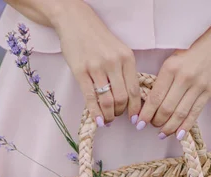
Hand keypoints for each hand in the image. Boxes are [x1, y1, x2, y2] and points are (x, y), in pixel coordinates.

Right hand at [51, 1, 140, 125]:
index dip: (135, 109)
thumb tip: (128, 99)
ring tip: (106, 119)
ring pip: (107, 101)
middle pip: (122, 98)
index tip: (134, 119)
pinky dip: (95, 113)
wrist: (75, 21)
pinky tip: (97, 120)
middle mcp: (114, 62)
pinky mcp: (81, 71)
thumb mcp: (118, 51)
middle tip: (115, 116)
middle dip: (120, 113)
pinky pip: (90, 98)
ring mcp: (97, 67)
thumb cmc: (98, 38)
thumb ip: (124, 71)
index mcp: (127, 58)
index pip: (134, 90)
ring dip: (108, 116)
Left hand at [137, 32, 210, 139]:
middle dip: (156, 122)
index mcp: (170, 68)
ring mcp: (197, 85)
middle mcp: (183, 77)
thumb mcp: (172, 61)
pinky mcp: (209, 91)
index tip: (139, 123)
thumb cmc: (191, 53)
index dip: (146, 114)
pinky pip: (194, 113)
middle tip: (153, 126)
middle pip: (166, 108)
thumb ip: (162, 81)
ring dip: (169, 127)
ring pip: (180, 113)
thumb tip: (150, 105)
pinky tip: (177, 135)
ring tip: (162, 133)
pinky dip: (185, 126)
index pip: (155, 97)